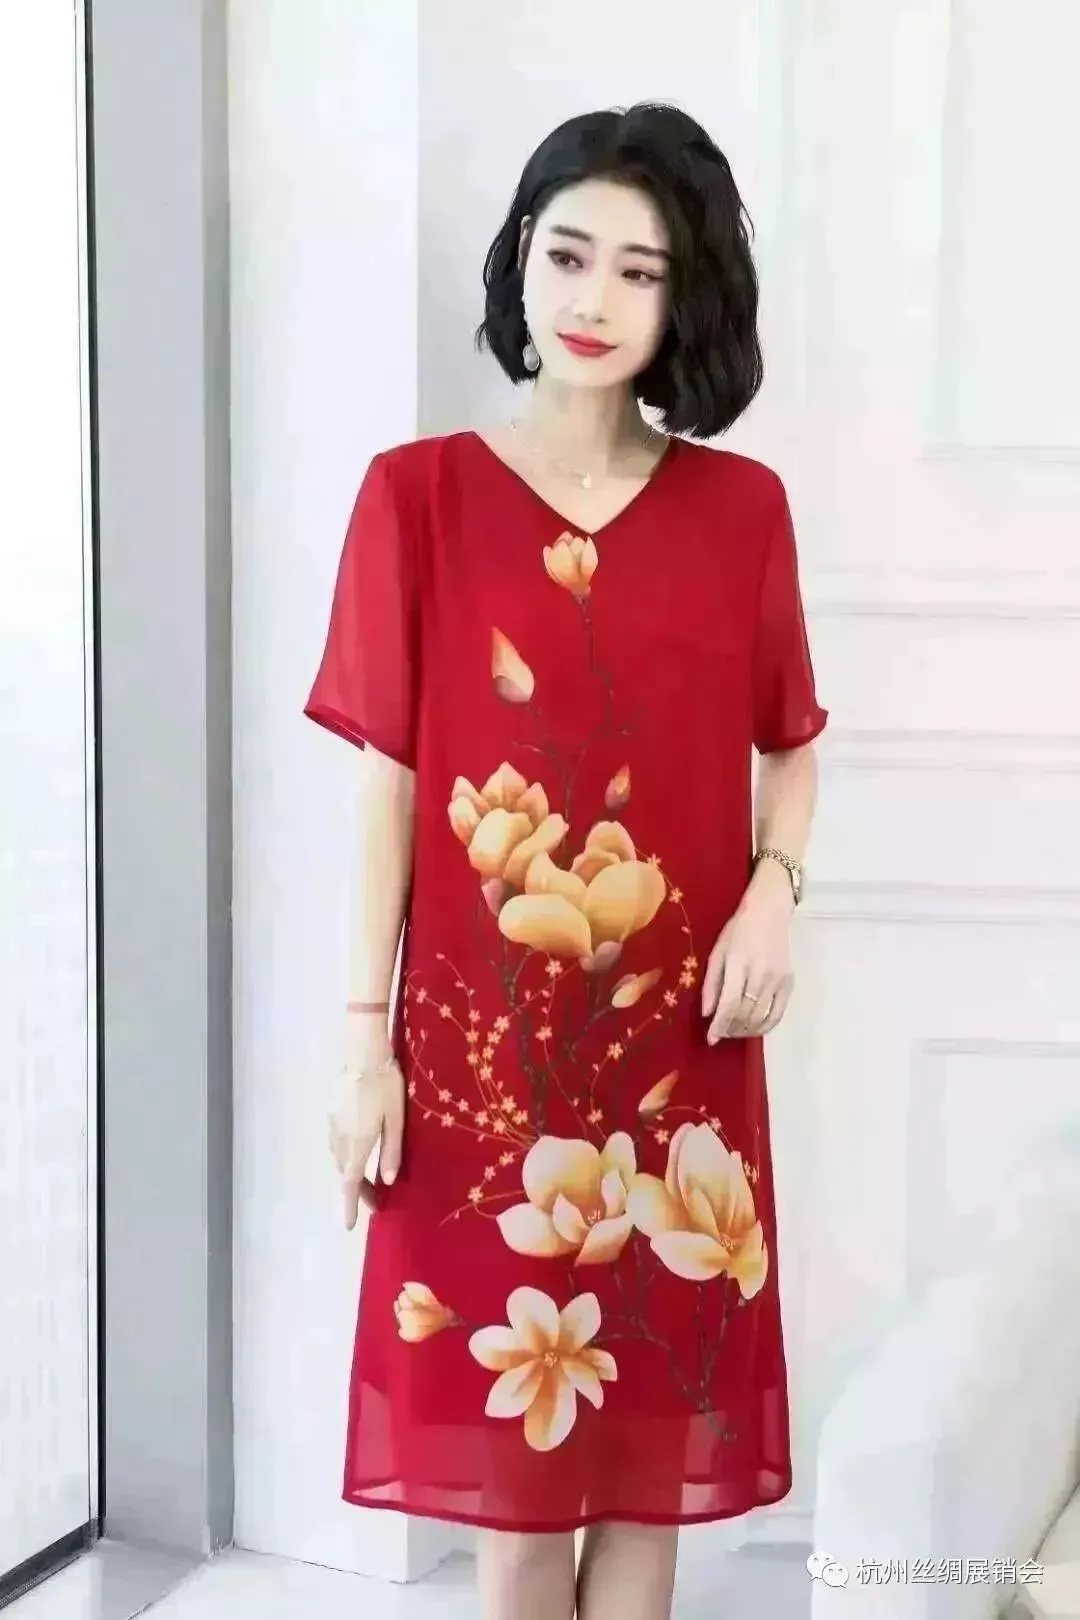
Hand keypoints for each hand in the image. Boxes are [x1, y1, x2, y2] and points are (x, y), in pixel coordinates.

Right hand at [327, 1059, 405, 1228]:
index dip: (350, 1205)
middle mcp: (341, 1137)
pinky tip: (356, 1151)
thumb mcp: (396, 1119)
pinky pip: (336, 1142)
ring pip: (338, 1157)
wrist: (362, 1051)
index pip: (351, 1183)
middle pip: (345, 1172)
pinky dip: (345, 1155)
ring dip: (351, 1172)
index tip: (349, 1227)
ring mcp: (333, 1123)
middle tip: (376, 1202)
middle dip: (358, 1191)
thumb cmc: (386, 1084)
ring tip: (368, 1180)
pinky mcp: (331, 1110)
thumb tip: (387, 1181)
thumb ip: (392, 1151)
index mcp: (358, 1142)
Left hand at [701, 868, 794, 1041]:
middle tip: (721, 1033)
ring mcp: (777, 979)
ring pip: (760, 1016)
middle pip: (744, 1013)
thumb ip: (711, 984)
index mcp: (738, 963)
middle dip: (730, 1029)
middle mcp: (759, 973)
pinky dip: (766, 1026)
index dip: (719, 1025)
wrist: (769, 912)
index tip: (711, 1039)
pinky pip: (778, 1013)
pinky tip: (755, 1029)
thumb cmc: (738, 930)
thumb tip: (707, 1013)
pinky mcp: (788, 982)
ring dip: (745, 1030)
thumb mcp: (717, 952)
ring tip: (734, 1031)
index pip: (729, 1003)